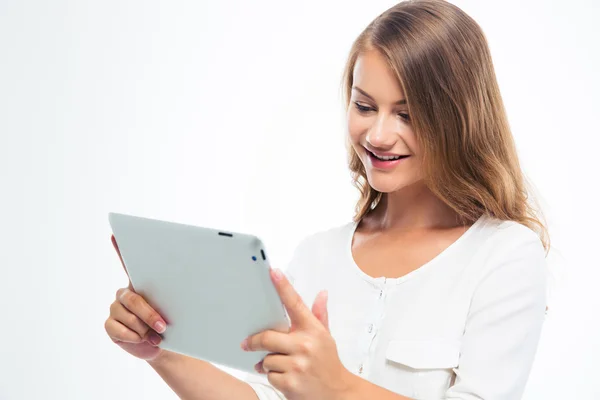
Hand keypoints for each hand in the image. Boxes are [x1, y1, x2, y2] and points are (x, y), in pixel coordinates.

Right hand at [104, 235, 168, 360]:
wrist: (162, 345)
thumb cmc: (172, 323)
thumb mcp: (176, 308)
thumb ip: (177, 296)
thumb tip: (197, 283)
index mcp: (141, 283)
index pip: (128, 262)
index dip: (120, 247)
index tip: (115, 233)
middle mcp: (125, 292)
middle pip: (134, 299)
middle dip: (150, 314)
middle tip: (163, 326)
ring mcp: (116, 308)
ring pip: (129, 317)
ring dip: (145, 330)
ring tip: (156, 336)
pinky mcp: (110, 325)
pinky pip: (120, 330)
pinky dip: (135, 338)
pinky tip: (143, 340)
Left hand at [241, 268, 355, 399]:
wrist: (337, 393)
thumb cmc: (328, 364)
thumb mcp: (326, 337)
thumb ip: (320, 315)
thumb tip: (322, 294)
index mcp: (313, 330)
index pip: (295, 303)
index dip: (283, 286)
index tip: (273, 272)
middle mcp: (305, 345)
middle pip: (267, 336)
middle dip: (254, 341)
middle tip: (247, 344)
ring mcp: (298, 364)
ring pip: (266, 359)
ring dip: (268, 364)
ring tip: (282, 366)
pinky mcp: (290, 382)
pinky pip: (269, 375)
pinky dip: (273, 377)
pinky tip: (285, 378)